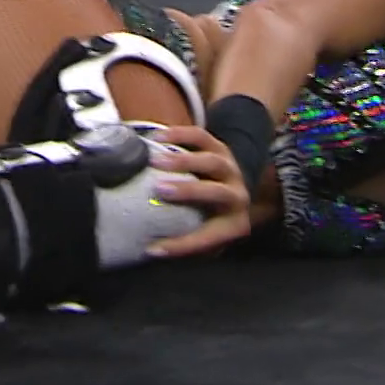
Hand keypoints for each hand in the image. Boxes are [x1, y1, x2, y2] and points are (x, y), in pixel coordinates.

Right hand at [143, 125, 254, 258]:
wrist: (234, 189)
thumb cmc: (211, 218)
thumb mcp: (204, 235)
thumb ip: (183, 240)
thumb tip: (148, 249)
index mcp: (233, 224)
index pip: (208, 237)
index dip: (180, 245)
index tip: (152, 249)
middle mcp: (237, 196)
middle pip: (217, 192)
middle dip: (189, 190)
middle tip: (159, 189)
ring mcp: (230, 169)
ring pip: (212, 161)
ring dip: (183, 161)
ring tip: (155, 161)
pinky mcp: (220, 147)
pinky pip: (202, 137)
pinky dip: (180, 135)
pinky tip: (157, 137)